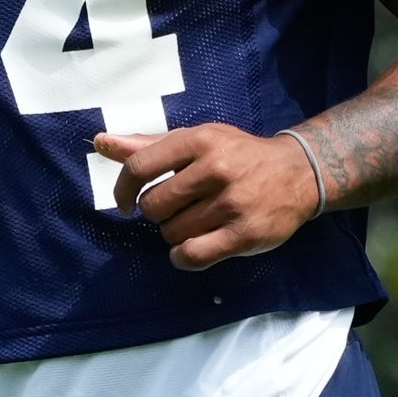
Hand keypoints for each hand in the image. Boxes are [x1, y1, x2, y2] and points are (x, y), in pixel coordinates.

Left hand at [94, 123, 321, 269]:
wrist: (298, 173)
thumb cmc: (237, 155)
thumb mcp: (197, 140)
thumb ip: (147, 145)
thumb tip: (100, 142)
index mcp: (200, 140)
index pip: (139, 167)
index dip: (122, 189)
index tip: (126, 202)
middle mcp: (216, 169)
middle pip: (153, 206)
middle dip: (158, 213)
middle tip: (178, 208)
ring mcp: (232, 203)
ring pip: (172, 233)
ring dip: (175, 233)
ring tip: (196, 221)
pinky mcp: (245, 234)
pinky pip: (192, 255)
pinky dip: (184, 256)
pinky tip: (193, 246)